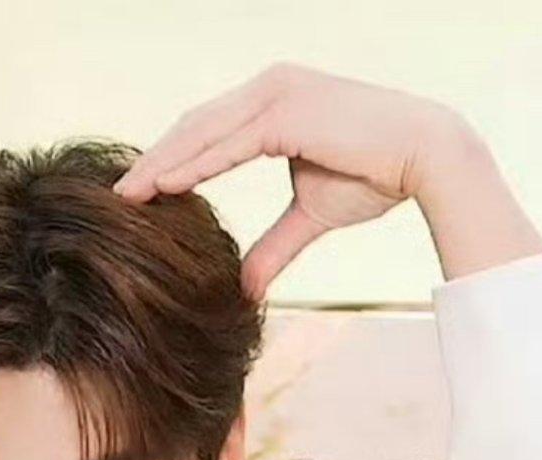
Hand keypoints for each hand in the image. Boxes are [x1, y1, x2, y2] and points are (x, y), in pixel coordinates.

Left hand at [112, 63, 468, 299]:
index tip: (139, 194)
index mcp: (272, 103)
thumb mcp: (309, 216)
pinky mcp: (286, 109)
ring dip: (162, 163)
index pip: (207, 131)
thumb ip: (272, 246)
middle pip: (195, 125)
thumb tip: (246, 289)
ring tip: (127, 195)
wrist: (425, 159)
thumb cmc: (376, 177)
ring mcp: (277, 92)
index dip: (171, 161)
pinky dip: (194, 164)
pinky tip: (164, 187)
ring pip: (203, 130)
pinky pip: (228, 140)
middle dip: (154, 161)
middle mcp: (270, 87)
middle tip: (116, 196)